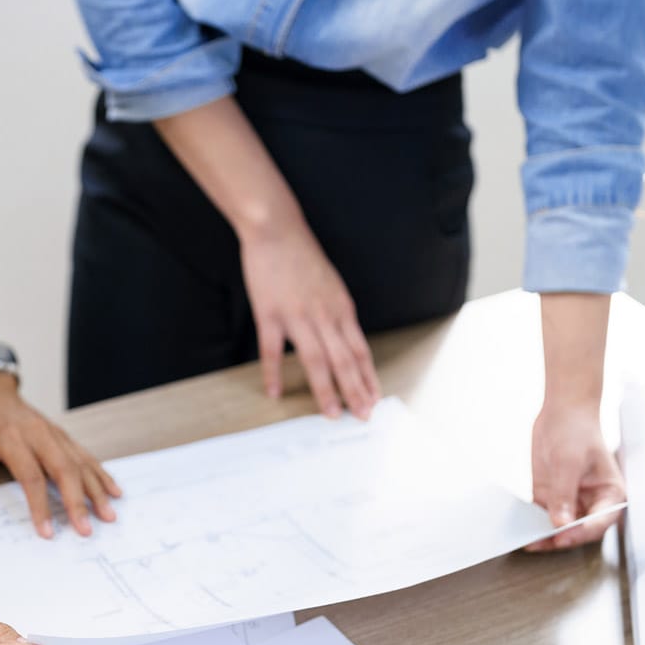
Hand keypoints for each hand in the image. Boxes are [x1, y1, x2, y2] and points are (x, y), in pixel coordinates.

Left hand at [0, 371, 121, 538]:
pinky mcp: (62, 435)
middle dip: (77, 501)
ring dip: (96, 490)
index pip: (30, 476)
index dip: (40, 506)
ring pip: (79, 462)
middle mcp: (37, 434)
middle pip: (63, 469)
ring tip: (108, 515)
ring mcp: (53, 433)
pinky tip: (114, 490)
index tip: (47, 532)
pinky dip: (101, 474)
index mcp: (10, 438)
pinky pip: (85, 455)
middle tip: (86, 529)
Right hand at [239, 222, 380, 418]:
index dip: (369, 378)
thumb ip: (337, 314)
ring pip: (316, 360)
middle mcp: (324, 315)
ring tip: (329, 412)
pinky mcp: (270, 313)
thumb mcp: (331, 285)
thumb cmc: (302, 256)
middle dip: (355, 392)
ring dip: (325, 389)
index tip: (374, 400)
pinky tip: (275, 392)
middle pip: (345, 361)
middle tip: (362, 415)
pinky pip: (273, 350)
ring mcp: (297, 315)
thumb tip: (345, 340)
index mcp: (341, 309)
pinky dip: (274, 373)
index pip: (361, 351)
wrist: (277, 230)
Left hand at [525, 400, 625, 551]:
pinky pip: (541, 516)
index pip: (598, 522)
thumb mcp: (568, 462)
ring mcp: (571, 501)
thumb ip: (564, 494)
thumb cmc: (577, 431)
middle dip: (559, 538)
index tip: (562, 537)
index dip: (580, 532)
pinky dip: (531, 523)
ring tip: (526, 540)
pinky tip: (519, 527)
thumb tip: (560, 523)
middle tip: (539, 543)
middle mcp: (592, 503)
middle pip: (577, 530)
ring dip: (543, 535)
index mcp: (609, 495)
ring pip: (558, 528)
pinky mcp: (551, 497)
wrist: (563, 413)